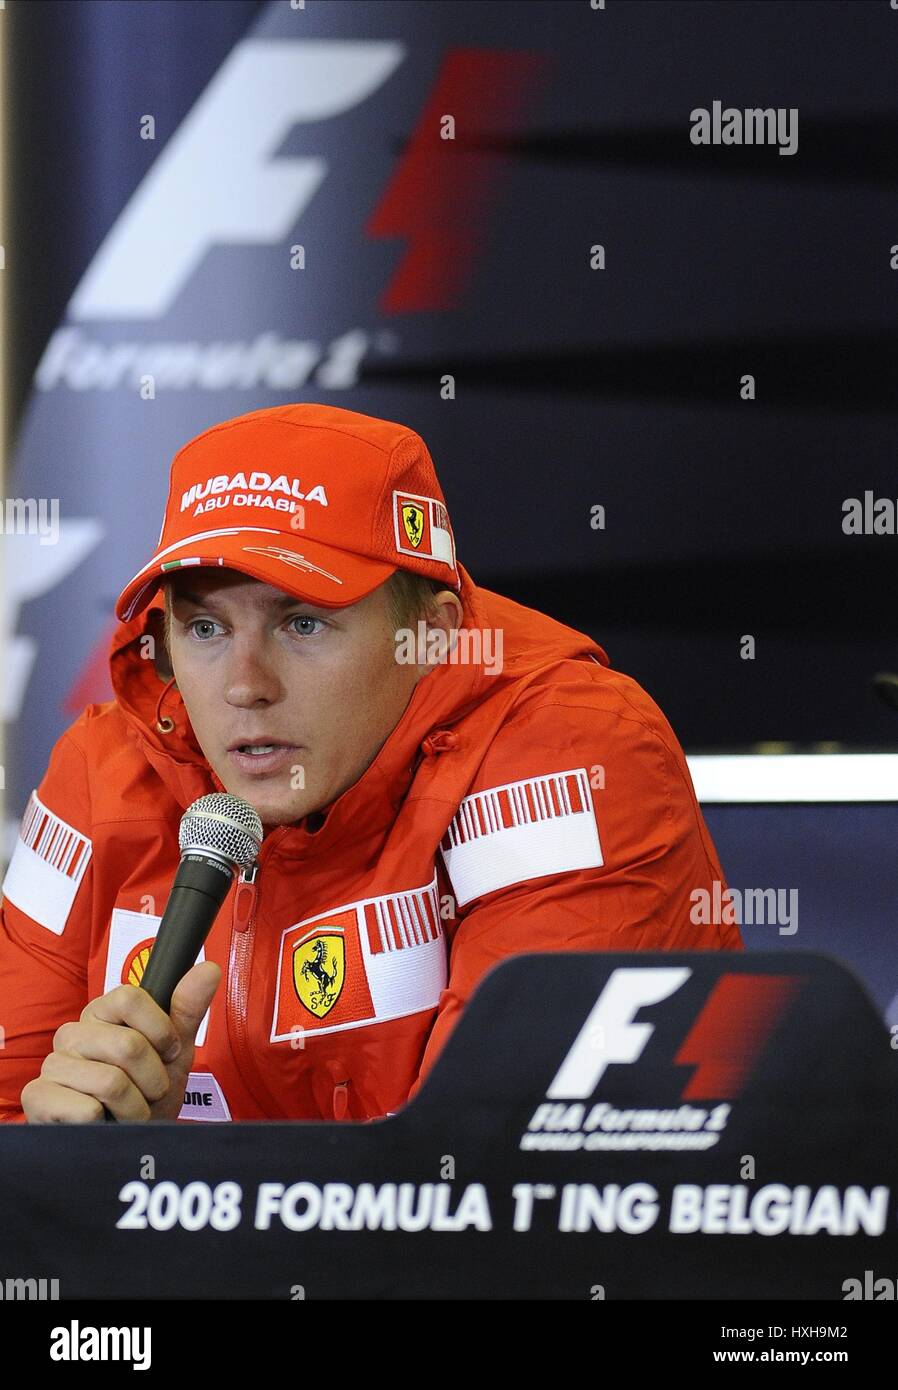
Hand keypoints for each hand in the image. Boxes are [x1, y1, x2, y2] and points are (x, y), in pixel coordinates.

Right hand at [21, 961, 220, 1122]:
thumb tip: (209, 968)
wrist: (123, 1145)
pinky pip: (87, 1109)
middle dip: (153, 1079)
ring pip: (112, 1082)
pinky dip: (108, 1124)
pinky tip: (103, 1124)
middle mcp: (72, 1034)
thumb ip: (188, 1010)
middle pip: (128, 1044)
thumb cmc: (145, 1095)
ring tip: (128, 1112)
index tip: (167, 1052)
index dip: (160, 1030)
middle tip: (147, 1092)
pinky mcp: (38, 1098)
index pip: (130, 997)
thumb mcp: (174, 1053)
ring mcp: (52, 1065)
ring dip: (135, 1108)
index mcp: (101, 1014)